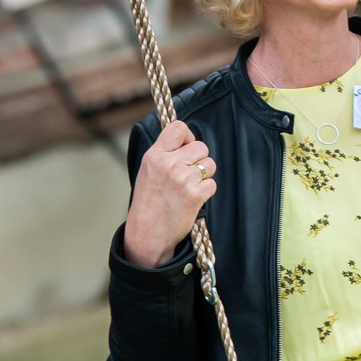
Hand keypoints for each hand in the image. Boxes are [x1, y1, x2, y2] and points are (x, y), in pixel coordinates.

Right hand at [122, 120, 215, 266]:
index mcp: (155, 155)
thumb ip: (165, 154)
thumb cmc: (148, 202)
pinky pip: (212, 183)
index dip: (188, 137)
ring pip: (210, 164)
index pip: (179, 128)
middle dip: (198, 159)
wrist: (147, 233)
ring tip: (188, 187)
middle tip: (187, 174)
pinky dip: (206, 191)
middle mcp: (169, 164)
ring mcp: (184, 179)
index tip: (186, 147)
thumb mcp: (148, 170)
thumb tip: (187, 141)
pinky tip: (192, 199)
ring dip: (204, 175)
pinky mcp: (195, 195)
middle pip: (201, 147)